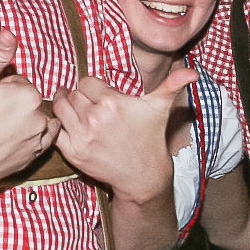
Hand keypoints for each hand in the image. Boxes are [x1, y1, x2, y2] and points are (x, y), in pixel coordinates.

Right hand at [0, 30, 56, 196]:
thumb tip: (10, 33)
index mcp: (29, 96)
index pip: (20, 82)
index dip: (1, 87)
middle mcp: (40, 119)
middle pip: (28, 101)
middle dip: (11, 103)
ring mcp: (37, 142)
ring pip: (33, 120)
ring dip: (21, 120)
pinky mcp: (31, 160)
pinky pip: (36, 143)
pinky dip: (27, 139)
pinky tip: (7, 139)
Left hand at [53, 70, 195, 201]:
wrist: (143, 176)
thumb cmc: (151, 138)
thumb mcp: (160, 109)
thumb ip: (172, 85)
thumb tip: (194, 73)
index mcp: (111, 102)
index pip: (86, 82)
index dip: (91, 86)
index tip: (98, 93)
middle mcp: (94, 118)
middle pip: (71, 94)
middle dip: (78, 96)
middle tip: (87, 102)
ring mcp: (82, 136)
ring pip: (60, 108)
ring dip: (64, 106)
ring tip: (74, 108)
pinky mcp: (73, 152)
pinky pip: (55, 131)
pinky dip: (58, 126)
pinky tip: (68, 125)